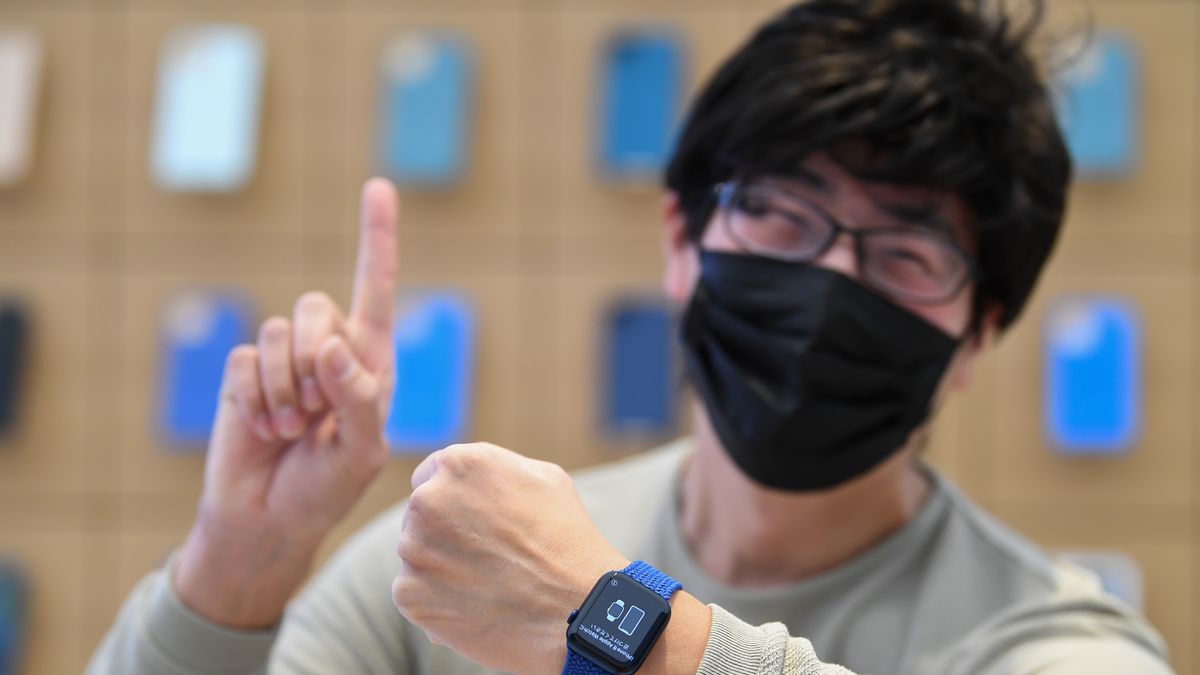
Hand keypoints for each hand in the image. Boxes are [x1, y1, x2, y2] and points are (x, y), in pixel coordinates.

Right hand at [173, 178, 398, 628]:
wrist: (268, 519)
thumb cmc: (326, 489)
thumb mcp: (360, 454)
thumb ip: (358, 399)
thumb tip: (335, 346)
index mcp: (371, 361)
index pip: (377, 290)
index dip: (377, 239)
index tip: (378, 186)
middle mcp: (329, 349)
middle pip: (319, 308)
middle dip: (316, 362)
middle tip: (318, 415)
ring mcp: (284, 359)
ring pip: (280, 331)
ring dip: (287, 389)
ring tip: (293, 429)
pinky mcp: (244, 372)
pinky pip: (247, 359)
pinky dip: (258, 401)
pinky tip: (265, 430)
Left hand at [391, 443, 629, 674]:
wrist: (575, 608)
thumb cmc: (566, 539)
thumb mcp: (542, 477)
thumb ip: (494, 467)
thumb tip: (467, 478)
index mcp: (458, 464)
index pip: (431, 475)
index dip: (456, 498)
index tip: (475, 520)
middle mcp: (427, 500)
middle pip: (421, 514)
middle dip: (445, 530)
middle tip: (486, 555)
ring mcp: (414, 549)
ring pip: (417, 554)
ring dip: (440, 565)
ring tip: (485, 582)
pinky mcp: (409, 594)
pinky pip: (413, 592)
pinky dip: (436, 600)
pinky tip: (474, 604)